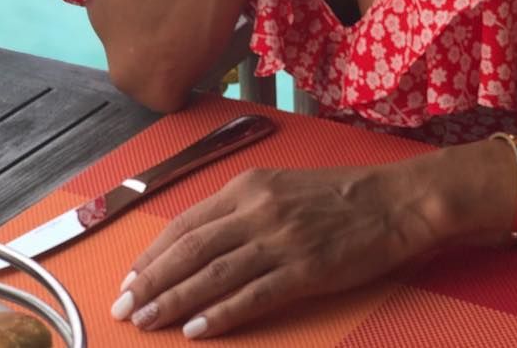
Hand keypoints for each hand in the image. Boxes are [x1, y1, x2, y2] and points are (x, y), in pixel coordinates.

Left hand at [109, 161, 440, 337]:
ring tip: (147, 321)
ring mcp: (280, 239)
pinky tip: (196, 329)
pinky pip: (252, 294)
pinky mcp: (304, 269)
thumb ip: (242, 209)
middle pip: (191, 248)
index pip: (188, 222)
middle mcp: (257, 208)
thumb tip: (199, 241)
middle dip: (152, 280)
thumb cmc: (339, 195)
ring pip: (213, 272)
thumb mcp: (282, 187)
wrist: (394, 200)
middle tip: (123, 306)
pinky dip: (220, 313)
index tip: (130, 277)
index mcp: (249, 186)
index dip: (155, 253)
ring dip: (174, 300)